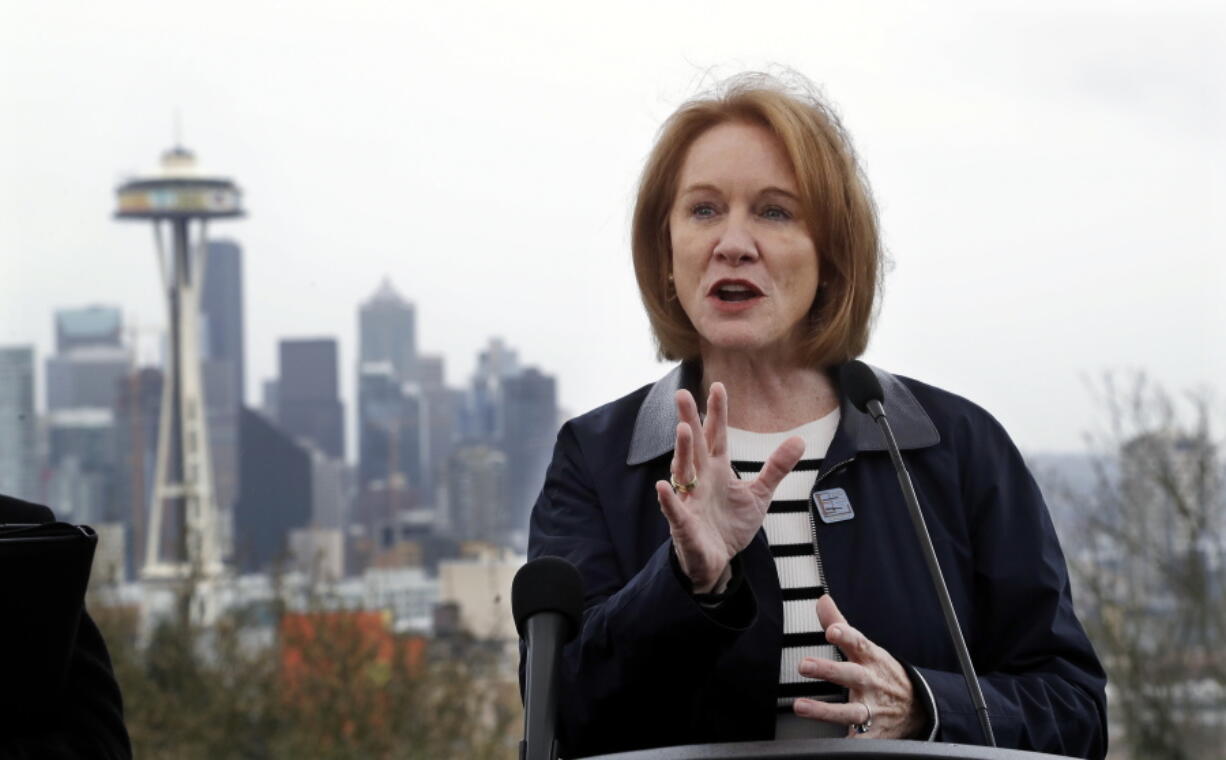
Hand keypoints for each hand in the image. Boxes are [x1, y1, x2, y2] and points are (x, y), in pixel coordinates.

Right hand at [654, 383, 805, 592]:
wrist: (717, 561)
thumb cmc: (731, 525)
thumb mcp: (759, 494)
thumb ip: (776, 467)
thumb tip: (800, 440)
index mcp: (717, 470)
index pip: (716, 436)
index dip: (717, 413)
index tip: (718, 386)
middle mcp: (700, 480)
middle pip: (694, 445)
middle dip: (689, 420)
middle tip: (682, 394)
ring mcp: (690, 500)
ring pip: (683, 471)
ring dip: (682, 451)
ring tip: (682, 430)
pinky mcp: (684, 524)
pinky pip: (674, 510)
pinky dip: (668, 499)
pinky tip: (663, 486)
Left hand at [793, 595, 924, 738]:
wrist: (919, 708)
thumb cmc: (884, 673)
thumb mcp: (868, 648)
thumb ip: (841, 624)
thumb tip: (821, 600)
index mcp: (870, 659)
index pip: (859, 643)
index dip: (846, 635)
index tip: (831, 630)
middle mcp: (871, 683)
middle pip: (851, 675)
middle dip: (828, 670)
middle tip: (804, 665)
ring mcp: (873, 709)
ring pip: (850, 711)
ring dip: (824, 710)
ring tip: (800, 706)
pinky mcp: (874, 734)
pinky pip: (859, 740)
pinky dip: (850, 743)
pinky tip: (828, 747)